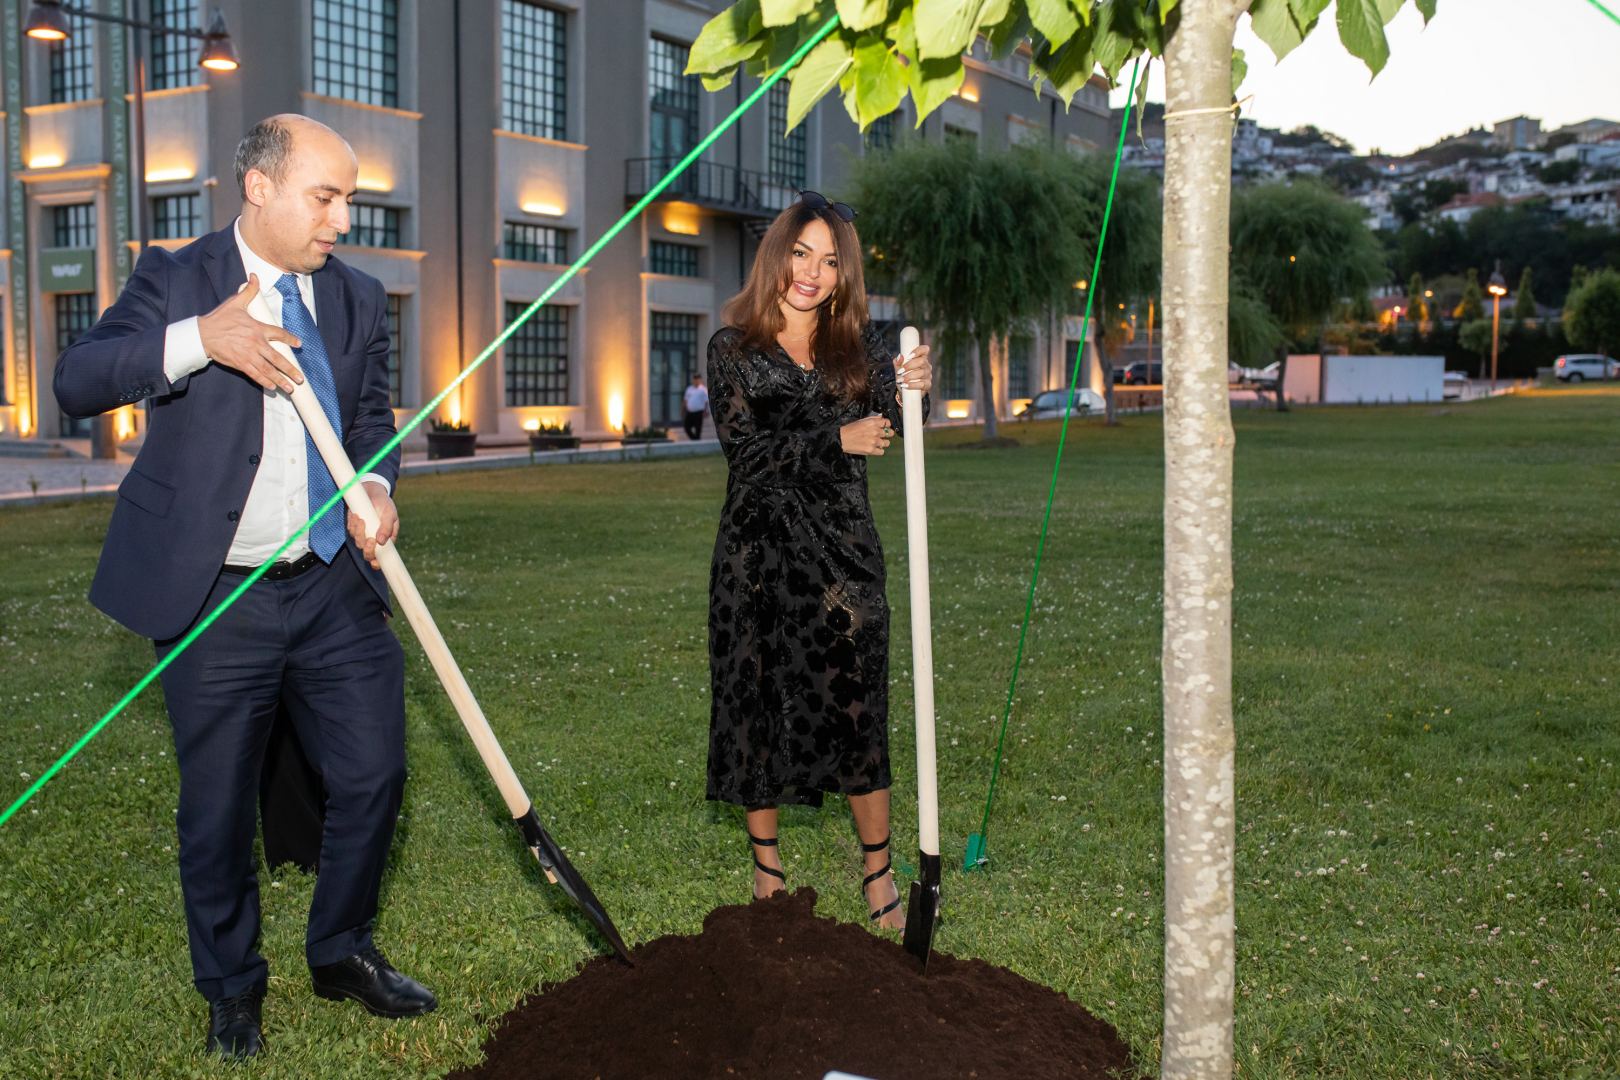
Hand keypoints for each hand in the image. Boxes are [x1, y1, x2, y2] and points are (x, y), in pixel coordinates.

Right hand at [197, 274, 304, 393]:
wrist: (202, 334)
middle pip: (278, 358)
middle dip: (290, 370)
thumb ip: (249, 291)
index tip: (299, 344)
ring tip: (291, 388)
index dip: (290, 339)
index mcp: (257, 328)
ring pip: (269, 370)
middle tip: (301, 379)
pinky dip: (265, 381)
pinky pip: (256, 374)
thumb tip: (254, 276)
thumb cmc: (219, 319)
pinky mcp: (240, 363)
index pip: (279, 334)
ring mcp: (249, 355)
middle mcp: (256, 343)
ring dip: (281, 380)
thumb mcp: (235, 303)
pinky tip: (273, 388)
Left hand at [346, 481, 397, 568]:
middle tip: (370, 540)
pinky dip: (353, 524)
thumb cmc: (384, 504)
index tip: (375, 560)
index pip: (381, 558)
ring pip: (358, 542)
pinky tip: (356, 515)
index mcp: (386, 540)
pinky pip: (351, 531)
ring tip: (361, 519)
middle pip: (367, 554)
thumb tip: (382, 542)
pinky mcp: (354, 527)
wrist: (372, 491)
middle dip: (367, 549)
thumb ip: (388, 528)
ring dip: (359, 532)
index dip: (377, 563)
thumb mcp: (390, 513)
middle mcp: (374, 540)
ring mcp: (363, 534)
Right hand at [841, 414, 892, 456]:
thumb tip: (882, 418)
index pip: (888, 423)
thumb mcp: (862, 420)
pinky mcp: (871, 450)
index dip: (887, 425)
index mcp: (873, 423)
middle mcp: (875, 432)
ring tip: (875, 443)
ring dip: (882, 443)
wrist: (841, 439)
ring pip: (887, 443)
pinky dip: (878, 450)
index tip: (885, 427)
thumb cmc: (850, 429)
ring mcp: (874, 442)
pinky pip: (882, 452)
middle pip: (890, 433)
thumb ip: (874, 419)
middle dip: (886, 434)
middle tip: (881, 436)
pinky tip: (873, 448)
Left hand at [895, 344, 931, 394]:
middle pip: (922, 361)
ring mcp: (928, 375)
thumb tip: (900, 356)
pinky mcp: (928, 385)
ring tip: (900, 380)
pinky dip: (912, 385)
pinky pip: (922, 384)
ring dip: (909, 376)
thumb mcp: (898, 369)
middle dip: (909, 366)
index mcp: (921, 358)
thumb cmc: (903, 377)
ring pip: (922, 373)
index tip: (909, 356)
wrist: (904, 391)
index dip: (918, 350)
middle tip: (900, 371)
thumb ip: (898, 362)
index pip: (924, 349)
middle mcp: (926, 365)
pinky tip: (905, 385)